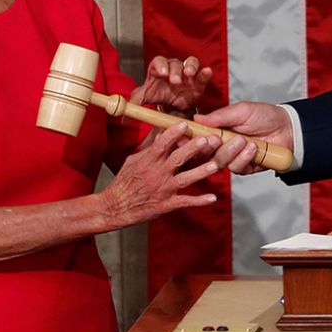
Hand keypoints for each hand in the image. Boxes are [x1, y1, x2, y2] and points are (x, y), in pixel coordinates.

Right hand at [100, 123, 220, 228]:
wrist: (116, 207)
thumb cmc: (125, 182)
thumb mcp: (133, 160)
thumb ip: (149, 147)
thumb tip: (160, 130)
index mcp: (148, 162)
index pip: (161, 144)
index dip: (173, 134)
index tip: (185, 124)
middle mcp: (157, 174)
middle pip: (177, 159)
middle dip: (193, 149)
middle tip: (207, 140)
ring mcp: (163, 190)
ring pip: (185, 179)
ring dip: (200, 172)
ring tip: (215, 165)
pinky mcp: (167, 204)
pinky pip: (185, 202)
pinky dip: (199, 201)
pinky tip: (213, 198)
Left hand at [131, 55, 212, 114]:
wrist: (172, 106)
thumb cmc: (158, 98)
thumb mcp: (145, 101)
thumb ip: (136, 105)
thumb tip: (123, 117)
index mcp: (158, 71)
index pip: (158, 62)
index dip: (160, 65)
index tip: (161, 73)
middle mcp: (173, 70)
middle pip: (174, 63)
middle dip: (175, 70)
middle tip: (175, 81)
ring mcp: (187, 75)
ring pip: (190, 63)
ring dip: (190, 66)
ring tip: (190, 74)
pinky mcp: (198, 83)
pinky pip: (202, 75)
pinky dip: (205, 73)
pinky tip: (207, 72)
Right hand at [196, 100, 292, 174]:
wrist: (287, 128)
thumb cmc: (265, 116)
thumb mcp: (242, 111)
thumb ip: (220, 116)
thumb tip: (197, 118)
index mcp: (218, 130)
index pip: (198, 136)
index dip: (190, 138)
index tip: (187, 135)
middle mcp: (223, 145)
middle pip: (204, 153)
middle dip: (209, 147)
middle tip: (216, 139)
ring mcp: (233, 157)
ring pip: (220, 161)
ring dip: (231, 151)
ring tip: (243, 140)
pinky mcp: (245, 167)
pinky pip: (237, 167)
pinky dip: (244, 157)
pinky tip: (253, 148)